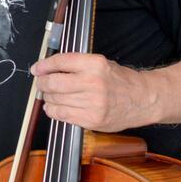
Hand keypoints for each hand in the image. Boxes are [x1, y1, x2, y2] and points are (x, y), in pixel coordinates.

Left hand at [31, 53, 158, 131]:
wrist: (143, 100)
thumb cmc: (121, 81)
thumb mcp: (101, 64)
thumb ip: (76, 65)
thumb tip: (48, 68)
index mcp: (95, 64)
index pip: (60, 62)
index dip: (43, 65)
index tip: (36, 69)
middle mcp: (93, 83)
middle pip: (53, 82)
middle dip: (42, 83)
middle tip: (41, 83)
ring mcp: (92, 103)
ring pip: (55, 100)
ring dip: (47, 97)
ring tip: (50, 95)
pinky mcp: (91, 120)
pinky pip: (62, 115)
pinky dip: (54, 111)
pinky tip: (55, 107)